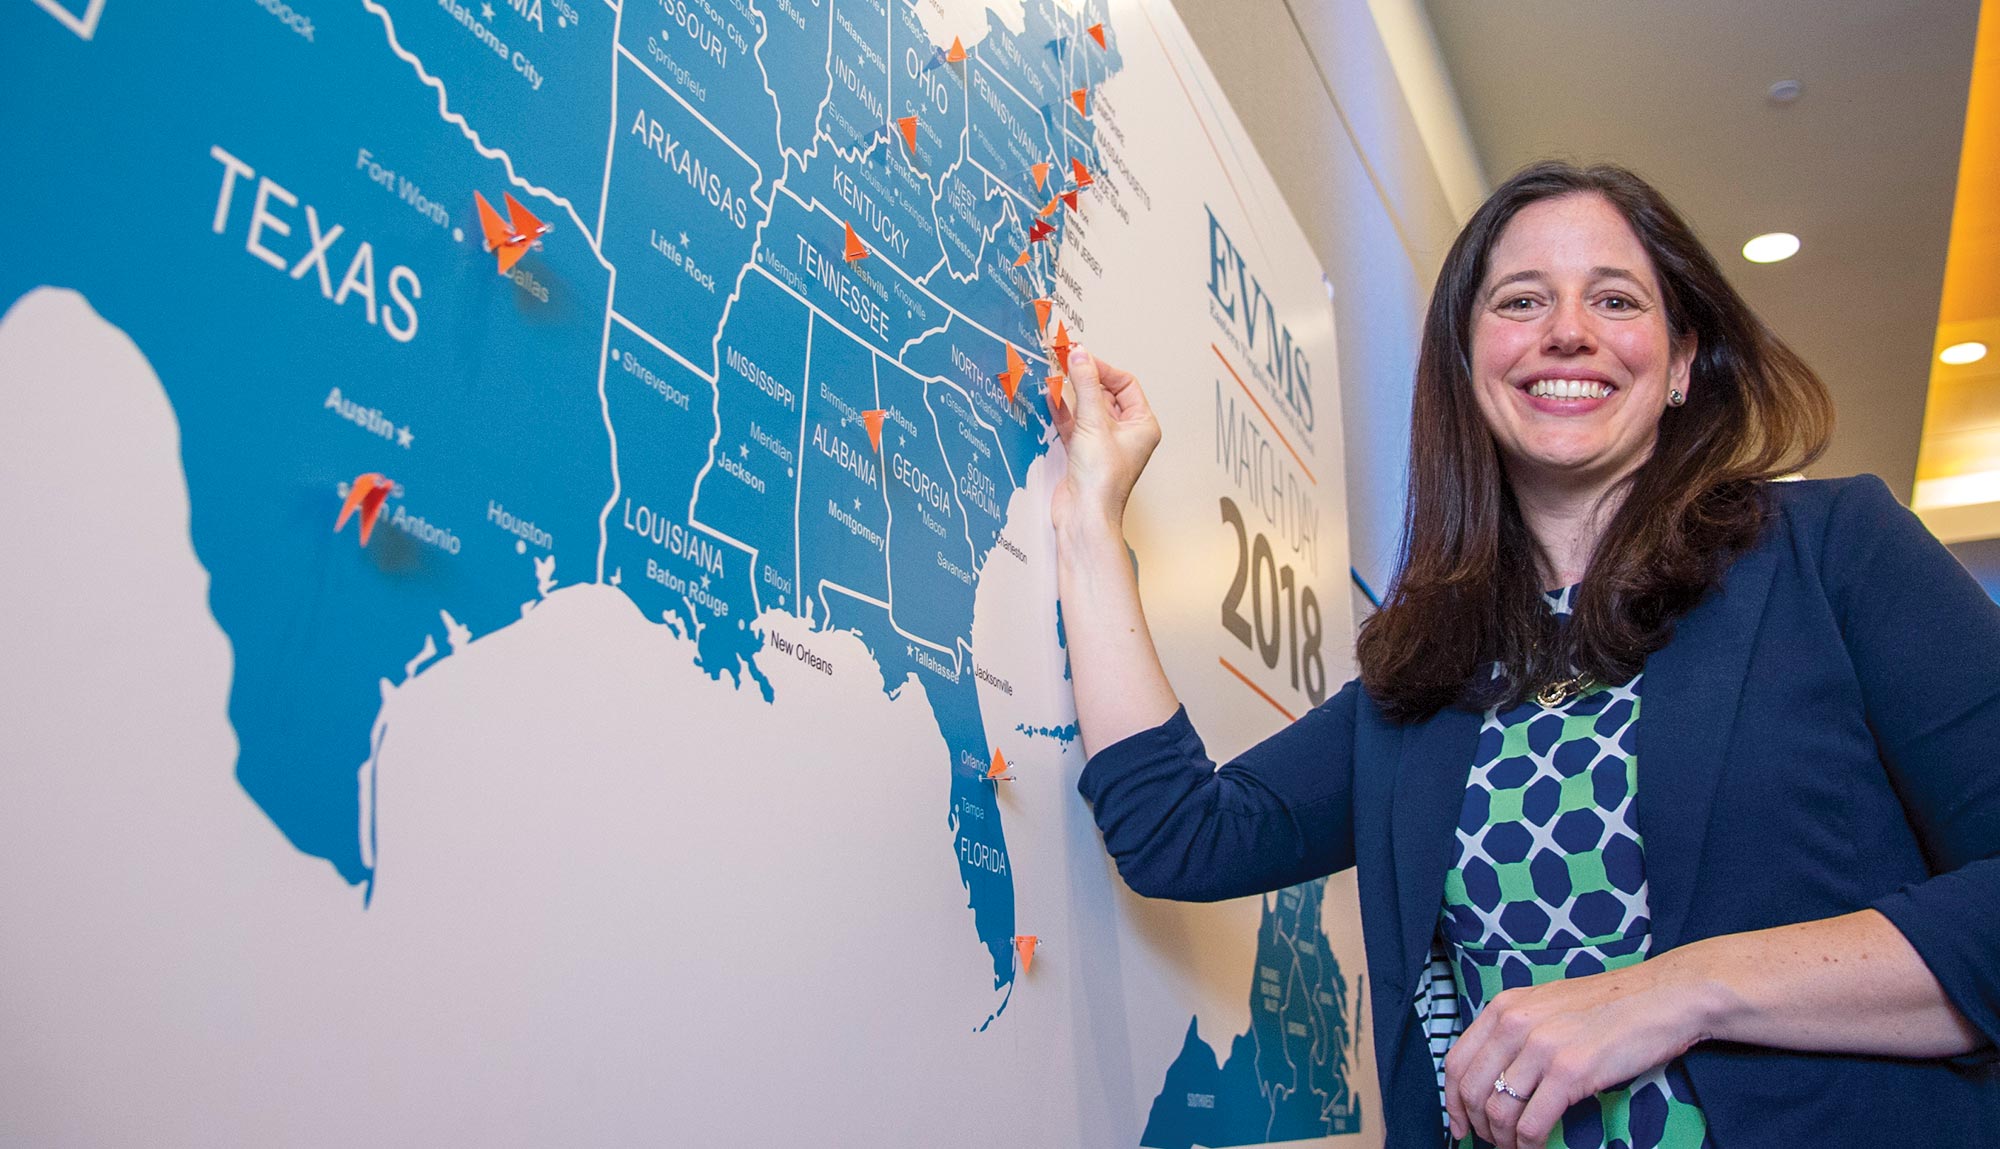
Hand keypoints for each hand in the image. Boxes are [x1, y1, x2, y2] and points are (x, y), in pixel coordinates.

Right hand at [1051, 346, 1160, 532]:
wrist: (1084, 516)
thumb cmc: (1102, 481)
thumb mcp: (1094, 423)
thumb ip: (1085, 386)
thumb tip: (1080, 356)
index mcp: (1142, 425)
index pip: (1125, 385)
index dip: (1103, 369)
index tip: (1081, 358)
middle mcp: (1126, 434)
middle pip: (1106, 394)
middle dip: (1086, 379)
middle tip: (1066, 362)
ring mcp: (1104, 444)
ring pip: (1088, 409)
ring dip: (1072, 394)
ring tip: (1056, 376)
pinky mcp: (1084, 453)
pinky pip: (1074, 425)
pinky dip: (1063, 412)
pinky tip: (1051, 398)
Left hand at [1442, 958, 1711, 1148]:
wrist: (1663, 996)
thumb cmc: (1611, 1005)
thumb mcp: (1548, 1005)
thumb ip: (1518, 1032)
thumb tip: (1496, 1075)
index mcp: (1505, 1007)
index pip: (1456, 1061)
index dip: (1452, 1101)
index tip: (1459, 1125)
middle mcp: (1515, 1023)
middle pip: (1471, 1089)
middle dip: (1478, 1126)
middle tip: (1492, 1142)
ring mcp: (1541, 1047)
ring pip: (1498, 1111)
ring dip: (1503, 1140)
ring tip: (1516, 1148)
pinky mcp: (1570, 1071)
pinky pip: (1531, 1123)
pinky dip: (1527, 1146)